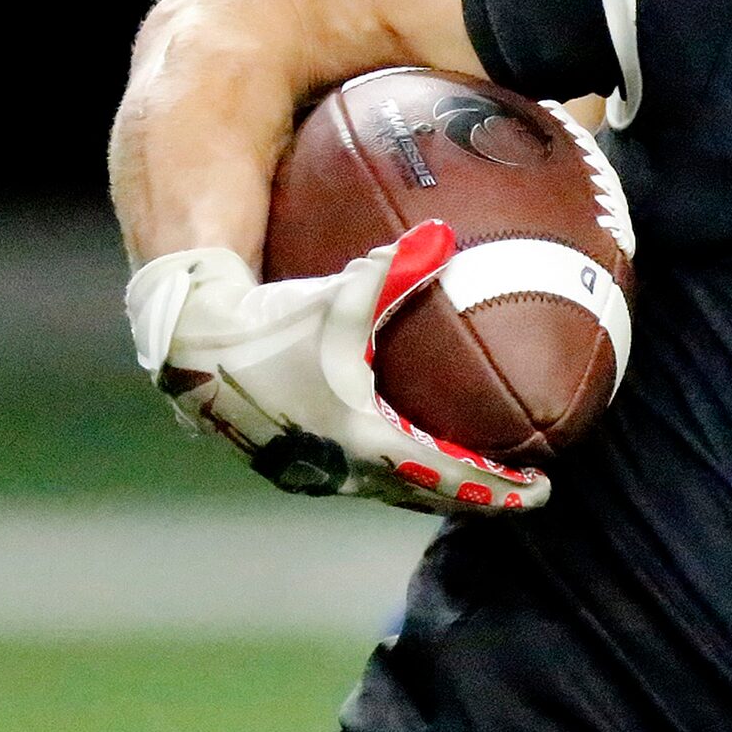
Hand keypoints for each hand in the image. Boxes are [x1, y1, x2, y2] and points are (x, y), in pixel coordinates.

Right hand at [124, 223, 548, 516]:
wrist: (188, 348)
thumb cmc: (264, 320)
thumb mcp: (335, 296)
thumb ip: (393, 270)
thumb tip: (444, 235)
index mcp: (360, 436)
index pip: (446, 475)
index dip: (498, 488)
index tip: (542, 488)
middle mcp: (341, 466)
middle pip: (428, 494)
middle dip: (481, 496)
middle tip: (529, 491)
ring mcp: (316, 470)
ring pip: (397, 491)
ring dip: (441, 489)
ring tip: (487, 481)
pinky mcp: (297, 462)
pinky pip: (369, 478)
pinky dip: (407, 476)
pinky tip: (422, 456)